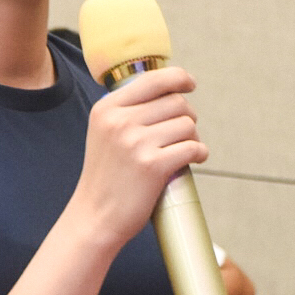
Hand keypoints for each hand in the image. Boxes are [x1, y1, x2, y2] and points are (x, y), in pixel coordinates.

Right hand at [71, 65, 204, 249]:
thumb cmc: (107, 176)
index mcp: (107, 108)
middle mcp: (119, 121)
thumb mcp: (104, 133)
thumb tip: (168, 91)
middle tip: (184, 132)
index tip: (189, 84)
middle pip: (176, 102)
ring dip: (194, 137)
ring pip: (187, 124)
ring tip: (184, 149)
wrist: (95, 216)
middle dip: (187, 115)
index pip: (153, 79)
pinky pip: (193, 148)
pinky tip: (196, 159)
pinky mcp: (153, 166)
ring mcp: (136, 143)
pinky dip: (200, 153)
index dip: (179, 78)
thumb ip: (128, 111)